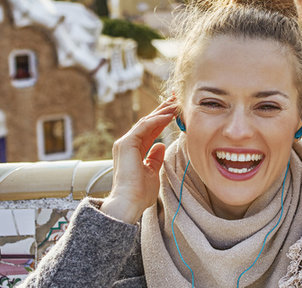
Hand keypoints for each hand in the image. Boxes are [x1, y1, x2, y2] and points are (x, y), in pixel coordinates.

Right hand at [101, 96, 176, 223]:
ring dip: (162, 112)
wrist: (129, 203)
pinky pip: (143, 127)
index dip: (163, 120)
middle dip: (163, 110)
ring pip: (146, 122)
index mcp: (134, 151)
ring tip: (175, 103)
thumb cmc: (140, 193)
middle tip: (176, 99)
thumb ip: (155, 158)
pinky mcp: (126, 143)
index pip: (150, 131)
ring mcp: (125, 143)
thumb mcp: (152, 173)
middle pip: (148, 123)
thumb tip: (161, 145)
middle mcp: (127, 144)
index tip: (175, 111)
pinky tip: (168, 115)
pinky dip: (157, 120)